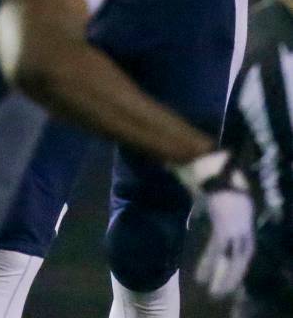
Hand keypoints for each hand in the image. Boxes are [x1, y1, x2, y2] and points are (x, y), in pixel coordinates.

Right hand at [175, 150, 254, 297]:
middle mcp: (244, 216)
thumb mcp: (207, 184)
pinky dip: (209, 264)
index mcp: (244, 206)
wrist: (200, 153)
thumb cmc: (200, 162)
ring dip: (224, 276)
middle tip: (223, 291)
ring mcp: (235, 219)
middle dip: (235, 273)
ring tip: (214, 292)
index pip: (246, 239)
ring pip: (233, 256)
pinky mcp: (222, 221)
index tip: (232, 270)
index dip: (240, 257)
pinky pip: (217, 248)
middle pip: (245, 252)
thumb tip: (198, 209)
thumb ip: (205, 198)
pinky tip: (201, 277)